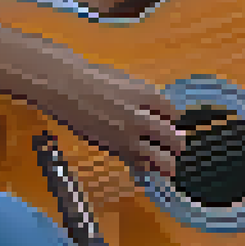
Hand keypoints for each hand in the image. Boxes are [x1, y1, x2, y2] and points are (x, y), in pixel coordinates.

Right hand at [30, 58, 185, 178]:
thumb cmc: (93, 79)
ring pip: (157, 157)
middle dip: (177, 144)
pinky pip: (136, 161)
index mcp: (147, 94)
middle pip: (171, 137)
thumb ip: (144, 98)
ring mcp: (127, 135)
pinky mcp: (113, 147)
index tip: (173, 124)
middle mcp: (141, 116)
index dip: (174, 121)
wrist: (65, 87)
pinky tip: (145, 164)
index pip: (173, 113)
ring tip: (170, 166)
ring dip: (166, 162)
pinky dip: (143, 164)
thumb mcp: (126, 81)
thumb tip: (159, 113)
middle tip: (179, 147)